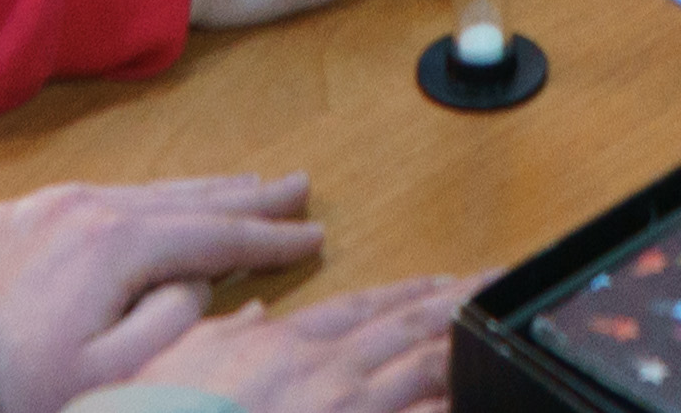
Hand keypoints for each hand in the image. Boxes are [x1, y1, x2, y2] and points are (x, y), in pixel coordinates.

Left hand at [0, 172, 332, 412]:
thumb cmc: (19, 387)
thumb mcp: (115, 373)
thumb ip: (174, 321)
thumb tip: (200, 282)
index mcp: (115, 243)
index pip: (215, 234)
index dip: (270, 237)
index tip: (314, 234)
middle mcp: (83, 206)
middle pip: (185, 198)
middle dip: (247, 196)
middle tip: (298, 186)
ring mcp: (44, 206)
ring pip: (139, 192)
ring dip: (196, 192)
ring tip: (243, 187)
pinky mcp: (10, 217)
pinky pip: (90, 201)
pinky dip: (136, 203)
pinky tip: (153, 208)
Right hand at [155, 271, 466, 412]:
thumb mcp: (180, 362)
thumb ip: (221, 336)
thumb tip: (249, 317)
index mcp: (287, 345)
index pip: (361, 307)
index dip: (406, 292)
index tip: (439, 281)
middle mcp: (330, 372)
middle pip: (409, 327)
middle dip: (458, 303)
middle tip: (496, 282)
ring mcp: (354, 412)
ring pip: (427, 372)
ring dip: (466, 350)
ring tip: (500, 335)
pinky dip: (448, 405)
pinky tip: (476, 397)